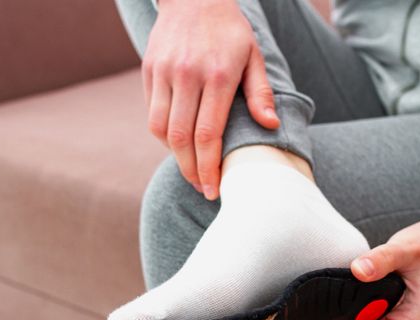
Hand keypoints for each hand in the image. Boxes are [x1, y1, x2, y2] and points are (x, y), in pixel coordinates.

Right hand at [143, 0, 279, 199]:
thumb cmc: (230, 31)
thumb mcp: (253, 56)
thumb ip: (260, 93)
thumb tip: (270, 125)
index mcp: (218, 75)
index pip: (208, 134)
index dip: (209, 168)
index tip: (215, 189)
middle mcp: (187, 75)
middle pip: (181, 138)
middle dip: (191, 170)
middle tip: (203, 188)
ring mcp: (164, 72)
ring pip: (160, 129)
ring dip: (175, 156)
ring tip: (191, 169)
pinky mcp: (149, 70)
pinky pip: (152, 113)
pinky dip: (164, 135)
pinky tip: (180, 143)